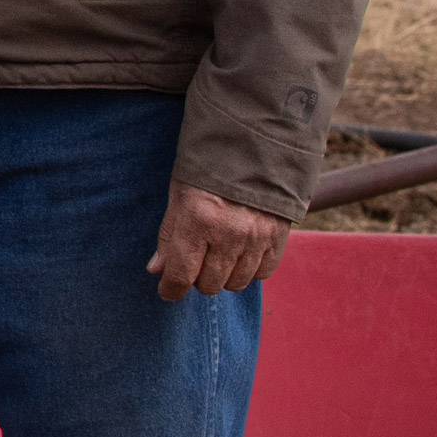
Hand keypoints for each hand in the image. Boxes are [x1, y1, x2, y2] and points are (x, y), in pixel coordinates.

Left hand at [147, 184, 288, 301]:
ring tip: (220, 255)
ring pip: (235, 283)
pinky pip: (262, 274)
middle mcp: (229, 233)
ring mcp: (257, 237)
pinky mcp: (278, 237)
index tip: (168, 290)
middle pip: (209, 285)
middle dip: (197, 278)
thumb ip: (169, 237)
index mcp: (197, 220)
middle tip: (197, 260)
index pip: (181, 275)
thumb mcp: (179, 197)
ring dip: (224, 276)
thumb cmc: (208, 172)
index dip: (171, 289)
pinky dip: (249, 269)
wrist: (255, 147)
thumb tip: (158, 271)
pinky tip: (242, 253)